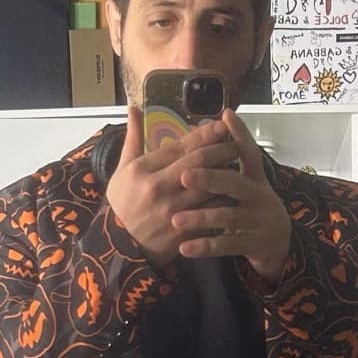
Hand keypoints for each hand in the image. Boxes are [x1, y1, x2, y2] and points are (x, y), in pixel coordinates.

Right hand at [103, 105, 242, 269]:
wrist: (119, 249)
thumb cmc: (121, 206)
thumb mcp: (121, 171)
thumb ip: (133, 138)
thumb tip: (134, 108)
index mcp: (143, 170)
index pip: (181, 145)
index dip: (205, 134)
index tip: (221, 126)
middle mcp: (159, 188)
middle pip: (200, 162)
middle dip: (222, 148)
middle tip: (235, 142)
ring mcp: (173, 211)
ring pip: (210, 187)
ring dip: (228, 174)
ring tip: (239, 165)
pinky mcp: (184, 231)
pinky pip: (212, 213)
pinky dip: (225, 201)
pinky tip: (234, 193)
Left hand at [169, 108, 292, 283]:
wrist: (279, 248)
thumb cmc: (251, 211)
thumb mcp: (245, 187)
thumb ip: (225, 164)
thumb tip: (201, 126)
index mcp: (255, 179)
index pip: (248, 152)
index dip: (240, 133)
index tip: (226, 115)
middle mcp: (260, 196)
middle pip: (235, 183)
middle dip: (210, 178)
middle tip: (184, 176)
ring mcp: (260, 221)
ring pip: (229, 215)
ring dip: (201, 217)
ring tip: (175, 220)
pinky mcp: (256, 244)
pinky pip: (228, 244)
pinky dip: (206, 246)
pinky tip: (184, 248)